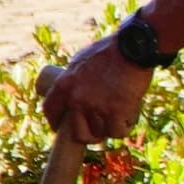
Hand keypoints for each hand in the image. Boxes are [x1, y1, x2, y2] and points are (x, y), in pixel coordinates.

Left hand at [40, 39, 154, 143]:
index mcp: (64, 84)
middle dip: (87, 136)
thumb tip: (75, 88)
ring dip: (109, 130)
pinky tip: (128, 121)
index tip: (61, 127)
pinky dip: (125, 128)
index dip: (55, 122)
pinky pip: (118, 132)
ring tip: (118, 120)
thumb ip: (76, 76)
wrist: (133, 48)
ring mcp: (96, 107)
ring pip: (101, 133)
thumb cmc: (111, 50)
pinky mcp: (116, 112)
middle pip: (78, 133)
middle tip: (96, 133)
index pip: (50, 110)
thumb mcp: (82, 59)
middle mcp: (77, 99)